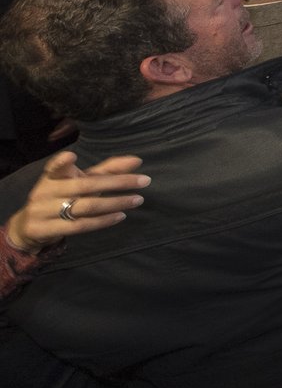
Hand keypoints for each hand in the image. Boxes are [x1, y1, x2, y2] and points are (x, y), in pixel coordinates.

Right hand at [7, 151, 148, 250]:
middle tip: (145, 180)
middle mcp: (45, 192)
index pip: (54, 167)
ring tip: (138, 200)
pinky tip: (121, 215)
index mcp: (52, 177)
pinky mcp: (45, 230)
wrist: (31, 227)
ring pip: (86, 207)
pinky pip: (80, 226)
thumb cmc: (62, 198)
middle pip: (85, 186)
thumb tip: (137, 160)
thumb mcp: (80, 182)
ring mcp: (43, 212)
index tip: (72, 157)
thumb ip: (107, 170)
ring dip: (115, 203)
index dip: (61, 163)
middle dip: (117, 182)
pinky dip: (103, 221)